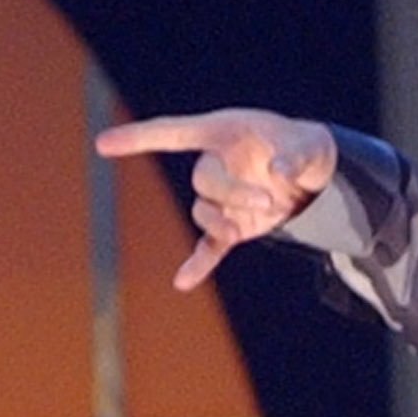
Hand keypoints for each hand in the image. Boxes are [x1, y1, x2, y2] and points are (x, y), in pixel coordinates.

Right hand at [94, 108, 338, 290]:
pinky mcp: (236, 227)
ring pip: (206, 214)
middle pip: (202, 183)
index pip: (169, 133)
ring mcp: (223, 199)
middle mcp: (214, 166)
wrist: (314, 174)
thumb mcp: (308, 144)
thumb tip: (280, 176)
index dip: (137, 138)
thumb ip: (295, 156)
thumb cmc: (304, 147)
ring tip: (260, 216)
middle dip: (232, 194)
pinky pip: (210, 247)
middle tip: (267, 200)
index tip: (103, 144)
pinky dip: (199, 265)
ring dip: (226, 222)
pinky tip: (182, 283)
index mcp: (219, 134)